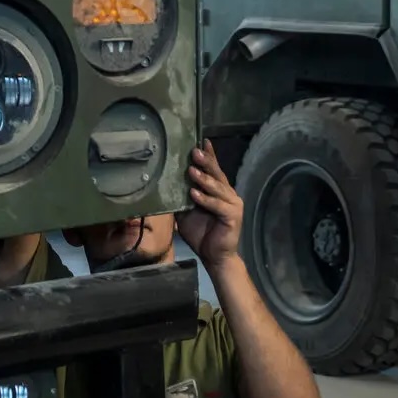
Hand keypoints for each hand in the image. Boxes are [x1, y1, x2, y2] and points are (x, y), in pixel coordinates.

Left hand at [181, 140, 243, 266]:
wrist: (215, 257)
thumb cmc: (202, 234)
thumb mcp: (187, 212)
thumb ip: (181, 198)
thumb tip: (164, 183)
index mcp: (219, 191)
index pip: (215, 170)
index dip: (210, 156)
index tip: (202, 141)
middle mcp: (229, 195)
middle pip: (217, 175)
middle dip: (206, 162)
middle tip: (194, 151)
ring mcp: (233, 205)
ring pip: (217, 188)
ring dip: (204, 179)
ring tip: (191, 170)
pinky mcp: (233, 217)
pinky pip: (217, 206)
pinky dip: (205, 200)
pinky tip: (194, 194)